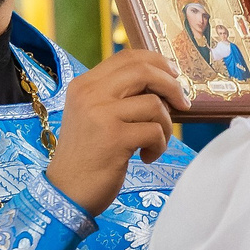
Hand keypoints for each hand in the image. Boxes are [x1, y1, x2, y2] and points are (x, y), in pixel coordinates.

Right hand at [47, 48, 187, 214]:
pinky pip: (155, 131)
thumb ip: (117, 97)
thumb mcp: (93, 116)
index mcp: (84, 85)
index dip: (157, 61)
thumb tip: (162, 83)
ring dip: (165, 126)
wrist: (66, 192)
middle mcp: (90, 94)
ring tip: (154, 143)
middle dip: (172, 86)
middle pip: (143, 71)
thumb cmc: (86, 156)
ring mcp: (101, 114)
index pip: (127, 57)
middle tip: (183, 105)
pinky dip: (158, 146)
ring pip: (155, 104)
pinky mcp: (114, 137)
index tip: (173, 75)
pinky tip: (145, 157)